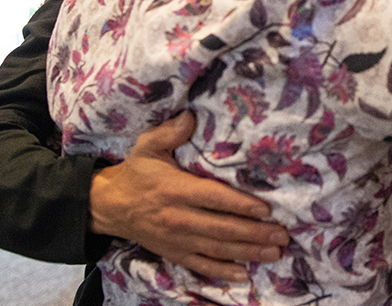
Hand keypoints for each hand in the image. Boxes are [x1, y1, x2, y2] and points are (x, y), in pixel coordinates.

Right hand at [89, 112, 288, 281]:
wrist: (109, 206)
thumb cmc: (136, 173)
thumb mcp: (147, 147)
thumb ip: (169, 133)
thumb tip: (191, 117)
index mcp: (175, 190)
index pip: (214, 199)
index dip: (241, 205)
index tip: (266, 209)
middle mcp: (178, 218)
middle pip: (222, 228)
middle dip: (255, 233)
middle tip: (282, 235)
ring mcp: (177, 239)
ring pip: (218, 249)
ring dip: (248, 252)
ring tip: (275, 252)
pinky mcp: (174, 253)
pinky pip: (201, 265)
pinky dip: (223, 272)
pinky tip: (244, 274)